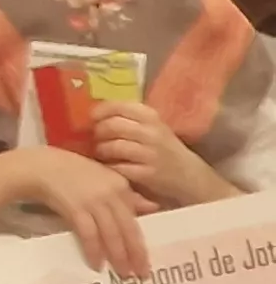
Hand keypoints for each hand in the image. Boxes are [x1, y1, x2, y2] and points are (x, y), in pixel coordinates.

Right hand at [16, 145, 159, 278]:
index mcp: (121, 186)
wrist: (40, 167)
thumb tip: (152, 208)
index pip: (136, 218)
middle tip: (142, 275)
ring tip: (123, 274)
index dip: (142, 241)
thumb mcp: (104, 178)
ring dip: (118, 257)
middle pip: (128, 229)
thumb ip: (127, 195)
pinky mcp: (75, 209)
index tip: (145, 259)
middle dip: (136, 254)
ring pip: (111, 234)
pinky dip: (93, 250)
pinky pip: (89, 234)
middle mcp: (111, 194)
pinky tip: (96, 264)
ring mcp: (93, 202)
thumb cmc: (72, 171)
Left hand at [91, 101, 235, 209]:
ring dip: (101, 150)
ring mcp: (151, 154)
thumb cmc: (165, 149)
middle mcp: (152, 133)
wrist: (190, 177)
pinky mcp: (148, 174)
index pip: (119, 106)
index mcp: (152, 117)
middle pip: (112, 126)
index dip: (100, 110)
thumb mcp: (153, 127)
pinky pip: (118, 167)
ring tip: (102, 153)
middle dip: (98, 132)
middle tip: (95, 138)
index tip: (92, 117)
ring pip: (112, 146)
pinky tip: (111, 167)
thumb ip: (129, 118)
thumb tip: (94, 113)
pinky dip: (110, 167)